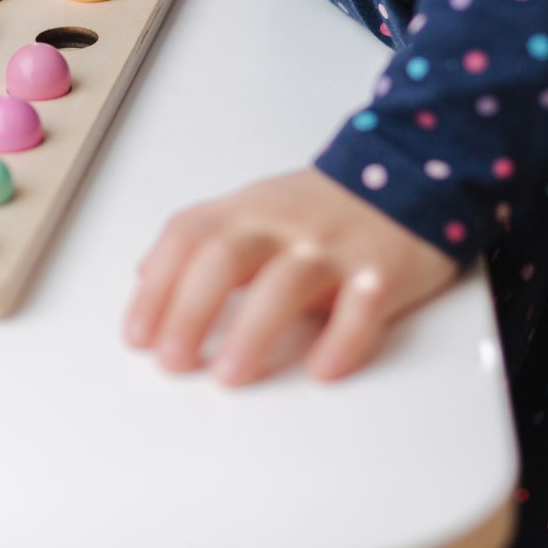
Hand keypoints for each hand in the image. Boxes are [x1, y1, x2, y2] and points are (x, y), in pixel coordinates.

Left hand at [124, 168, 460, 384]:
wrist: (410, 171)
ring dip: (253, 331)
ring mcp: (333, 246)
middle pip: (225, 258)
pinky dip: (342, 340)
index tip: (137, 338)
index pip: (186, 239)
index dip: (156, 287)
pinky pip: (362, 306)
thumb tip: (144, 278)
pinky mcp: (383, 269)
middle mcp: (283, 224)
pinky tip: (322, 370)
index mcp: (245, 210)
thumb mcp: (252, 207)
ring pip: (286, 283)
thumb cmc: (320, 205)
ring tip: (229, 375)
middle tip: (172, 362)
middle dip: (191, 310)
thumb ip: (200, 239)